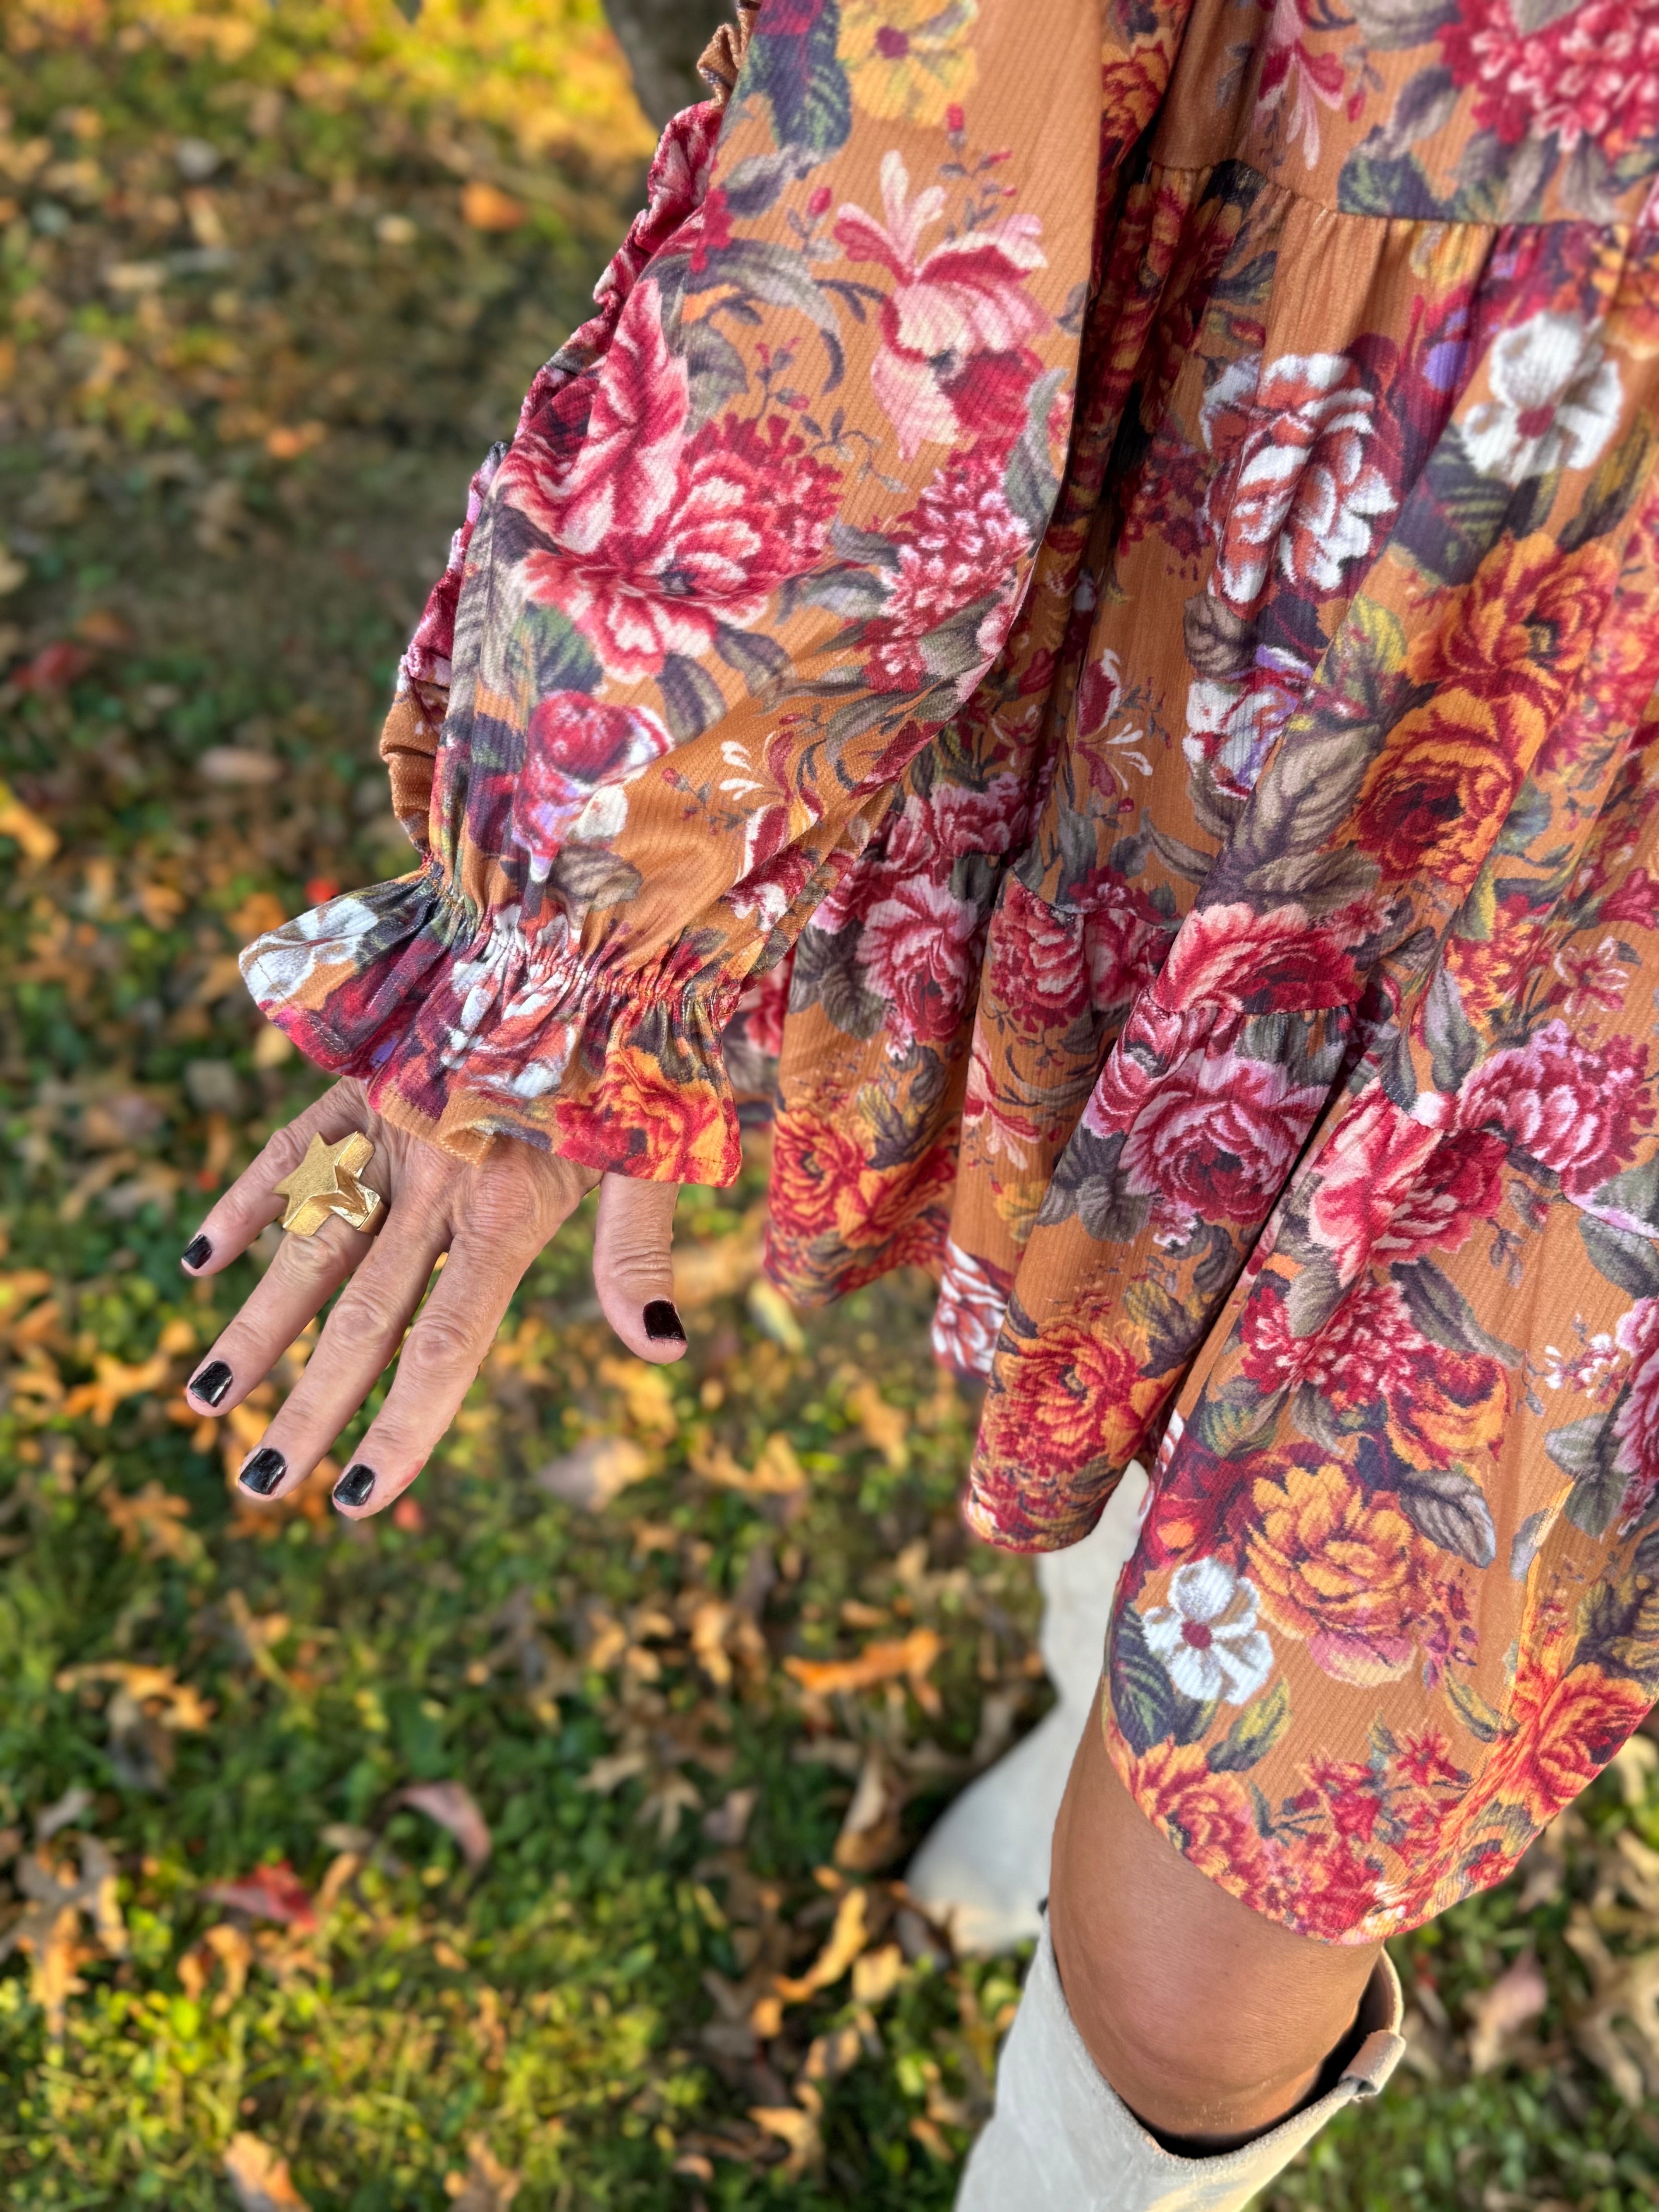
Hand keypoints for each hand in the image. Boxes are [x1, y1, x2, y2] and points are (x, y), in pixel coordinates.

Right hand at [177, 1078, 684, 1517]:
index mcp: (510, 1205)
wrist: (590, 918)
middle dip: (309, 1408)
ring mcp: (391, 1127)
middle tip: (262, 1489)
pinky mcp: (363, 1078)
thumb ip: (638, 1251)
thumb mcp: (654, 1149)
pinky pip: (293, 1148)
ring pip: (311, 1243)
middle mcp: (439, 1177)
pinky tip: (203, 1259)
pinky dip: (249, 1200)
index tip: (360, 1498)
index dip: (403, 1425)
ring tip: (207, 1400)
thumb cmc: (638, 1044)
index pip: (445, 1340)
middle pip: (363, 1314)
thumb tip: (659, 1349)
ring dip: (259, 1326)